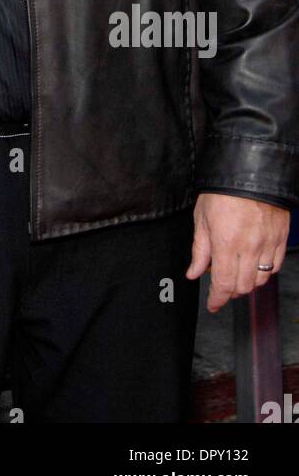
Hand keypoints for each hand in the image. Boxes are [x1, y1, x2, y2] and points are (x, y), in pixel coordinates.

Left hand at [186, 193, 289, 312]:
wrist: (249, 170)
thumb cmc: (221, 191)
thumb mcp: (201, 218)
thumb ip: (199, 250)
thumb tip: (194, 273)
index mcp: (226, 243)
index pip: (224, 284)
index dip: (217, 299)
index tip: (212, 304)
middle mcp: (249, 247)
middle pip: (243, 287)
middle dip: (231, 292)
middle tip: (222, 286)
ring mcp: (268, 243)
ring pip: (261, 279)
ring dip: (247, 282)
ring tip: (237, 273)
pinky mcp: (280, 238)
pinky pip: (275, 265)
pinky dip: (264, 271)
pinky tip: (254, 263)